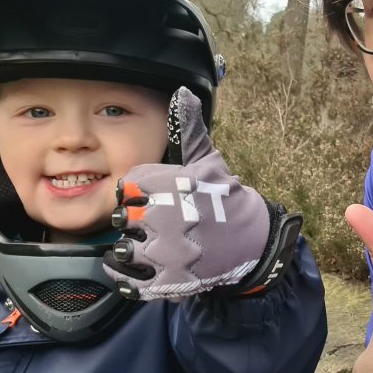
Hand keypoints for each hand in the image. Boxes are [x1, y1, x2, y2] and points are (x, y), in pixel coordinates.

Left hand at [103, 87, 300, 301]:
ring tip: (137, 245)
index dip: (134, 192)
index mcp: (170, 185)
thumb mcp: (207, 160)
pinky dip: (121, 275)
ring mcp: (166, 252)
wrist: (252, 241)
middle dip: (131, 220)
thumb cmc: (225, 199)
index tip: (145, 196)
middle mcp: (165, 218)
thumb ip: (189, 128)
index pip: (129, 186)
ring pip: (124, 249)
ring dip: (126, 247)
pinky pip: (129, 281)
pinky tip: (125, 267)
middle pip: (124, 218)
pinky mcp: (167, 281)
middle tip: (145, 223)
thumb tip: (183, 92)